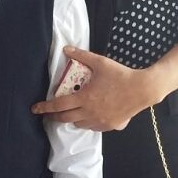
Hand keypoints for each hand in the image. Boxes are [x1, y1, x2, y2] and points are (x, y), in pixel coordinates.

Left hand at [32, 47, 166, 132]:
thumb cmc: (121, 75)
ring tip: (69, 114)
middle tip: (48, 115)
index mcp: (84, 98)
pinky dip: (86, 122)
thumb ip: (82, 56)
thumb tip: (66, 49)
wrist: (142, 89)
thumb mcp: (100, 62)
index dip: (45, 107)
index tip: (35, 109)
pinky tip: (87, 117)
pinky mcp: (109, 126)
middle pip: (65, 119)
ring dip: (71, 119)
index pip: (58, 105)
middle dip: (53, 117)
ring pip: (78, 124)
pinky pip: (92, 127)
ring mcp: (99, 121)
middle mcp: (89, 113)